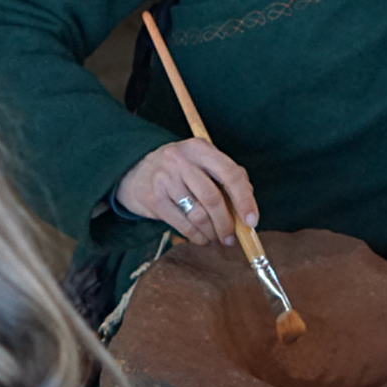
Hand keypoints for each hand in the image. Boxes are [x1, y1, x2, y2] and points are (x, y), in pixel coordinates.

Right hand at [115, 138, 257, 245]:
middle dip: (227, 223)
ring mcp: (165, 178)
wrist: (134, 171)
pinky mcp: (154, 198)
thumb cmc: (179, 170)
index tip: (252, 221)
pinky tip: (202, 239)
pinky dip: (197, 237)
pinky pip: (182, 224)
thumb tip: (247, 207)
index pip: (230, 173)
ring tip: (217, 238)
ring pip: (198, 214)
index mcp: (199, 148)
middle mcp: (181, 160)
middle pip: (213, 197)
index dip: (245, 199)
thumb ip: (226, 178)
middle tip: (232, 237)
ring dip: (212, 232)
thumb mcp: (201, 162)